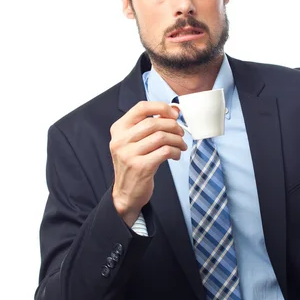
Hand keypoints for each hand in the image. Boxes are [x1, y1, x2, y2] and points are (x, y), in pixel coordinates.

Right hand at [110, 101, 186, 226]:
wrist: (126, 192)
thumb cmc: (134, 164)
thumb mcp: (134, 142)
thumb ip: (151, 125)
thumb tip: (174, 110)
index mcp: (118, 129)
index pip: (141, 107)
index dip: (161, 107)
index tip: (174, 114)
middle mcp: (121, 140)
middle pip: (154, 122)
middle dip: (173, 126)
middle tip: (181, 132)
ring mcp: (129, 154)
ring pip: (161, 137)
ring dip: (177, 140)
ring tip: (181, 145)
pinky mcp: (140, 166)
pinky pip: (165, 151)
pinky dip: (175, 152)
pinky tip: (176, 155)